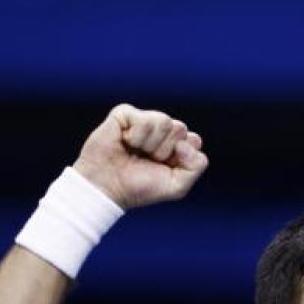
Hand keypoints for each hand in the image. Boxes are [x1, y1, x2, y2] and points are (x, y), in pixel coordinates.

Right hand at [72, 104, 208, 208]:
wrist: (107, 188)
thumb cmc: (140, 188)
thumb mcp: (178, 187)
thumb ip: (196, 166)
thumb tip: (184, 142)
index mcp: (176, 145)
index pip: (194, 141)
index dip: (181, 158)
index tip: (164, 168)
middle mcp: (162, 130)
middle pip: (180, 129)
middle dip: (165, 151)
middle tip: (148, 160)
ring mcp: (144, 121)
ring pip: (165, 121)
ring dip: (150, 144)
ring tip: (136, 151)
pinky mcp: (125, 114)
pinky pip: (144, 119)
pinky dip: (136, 136)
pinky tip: (125, 142)